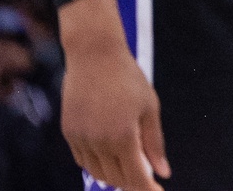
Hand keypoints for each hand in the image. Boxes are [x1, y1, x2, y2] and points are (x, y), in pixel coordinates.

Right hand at [59, 0, 169, 190]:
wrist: (94, 56)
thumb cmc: (129, 79)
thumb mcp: (149, 108)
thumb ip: (154, 144)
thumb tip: (163, 172)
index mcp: (123, 137)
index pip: (136, 177)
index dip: (147, 189)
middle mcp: (98, 142)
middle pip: (115, 179)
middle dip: (132, 183)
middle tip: (148, 179)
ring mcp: (80, 139)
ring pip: (97, 173)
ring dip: (114, 177)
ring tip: (131, 170)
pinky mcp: (69, 133)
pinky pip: (83, 160)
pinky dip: (97, 166)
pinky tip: (110, 159)